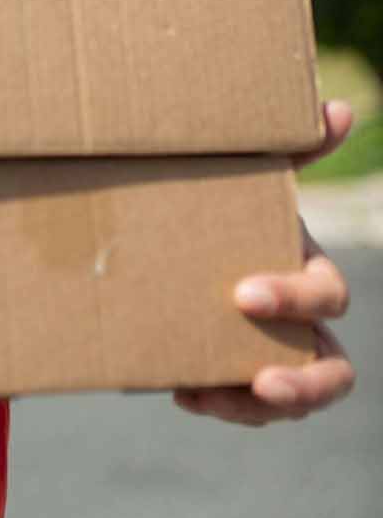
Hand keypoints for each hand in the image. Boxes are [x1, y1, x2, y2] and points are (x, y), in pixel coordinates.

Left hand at [174, 100, 356, 425]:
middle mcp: (301, 324)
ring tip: (210, 399)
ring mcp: (272, 356)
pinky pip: (242, 406)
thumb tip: (338, 108)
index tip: (243, 294)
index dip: (296, 300)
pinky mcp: (235, 377)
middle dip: (305, 384)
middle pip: (333, 371)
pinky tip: (182, 391)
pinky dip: (219, 403)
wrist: (180, 242)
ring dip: (258, 409)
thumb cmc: (228, 207)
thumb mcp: (253, 178)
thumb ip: (296, 150)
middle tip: (261, 382)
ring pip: (290, 401)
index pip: (328, 298)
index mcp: (309, 274)